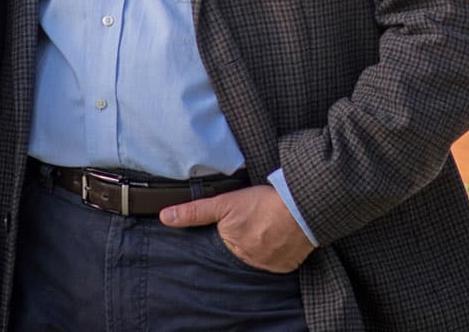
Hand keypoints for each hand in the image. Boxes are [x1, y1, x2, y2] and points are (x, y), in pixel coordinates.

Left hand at [160, 183, 313, 273]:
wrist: (303, 207)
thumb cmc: (264, 203)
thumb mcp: (225, 202)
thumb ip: (195, 212)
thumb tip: (165, 217)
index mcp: (233, 248)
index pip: (225, 244)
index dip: (231, 232)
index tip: (241, 223)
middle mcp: (250, 262)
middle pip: (243, 252)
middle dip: (247, 239)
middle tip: (256, 222)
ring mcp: (270, 265)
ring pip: (260, 256)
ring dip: (263, 244)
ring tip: (269, 226)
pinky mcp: (288, 265)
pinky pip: (278, 260)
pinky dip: (279, 250)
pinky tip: (281, 234)